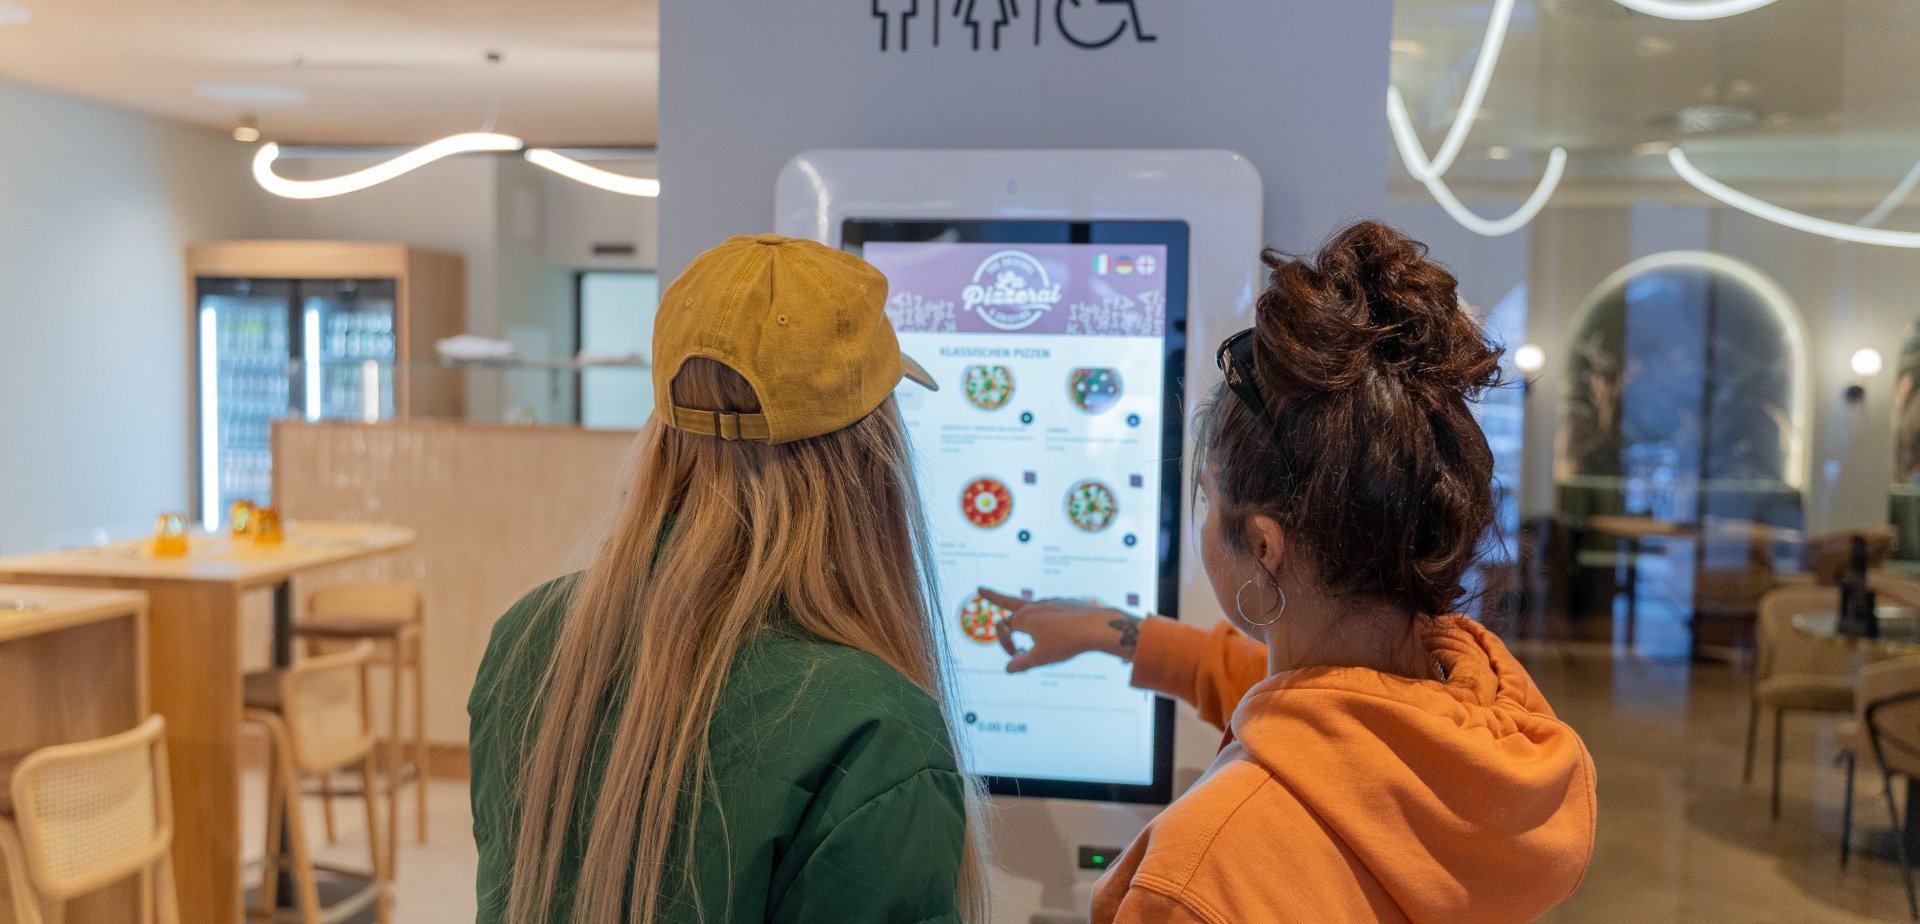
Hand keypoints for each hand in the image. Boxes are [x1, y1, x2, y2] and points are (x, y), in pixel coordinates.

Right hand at [978, 587, 1140, 673]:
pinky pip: (1049, 609)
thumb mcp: (1041, 657)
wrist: (1096, 626)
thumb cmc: (1067, 642)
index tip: (1016, 656)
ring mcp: (1051, 602)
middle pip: (1008, 600)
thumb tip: (1008, 669)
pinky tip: (1053, 626)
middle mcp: (1035, 606)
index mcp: (1024, 617)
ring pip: (1030, 607)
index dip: (1004, 644)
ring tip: (1018, 612)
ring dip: (1022, 613)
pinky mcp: (1066, 603)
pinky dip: (1044, 617)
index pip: (1003, 628)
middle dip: (993, 596)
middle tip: (981, 589)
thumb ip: (1022, 663)